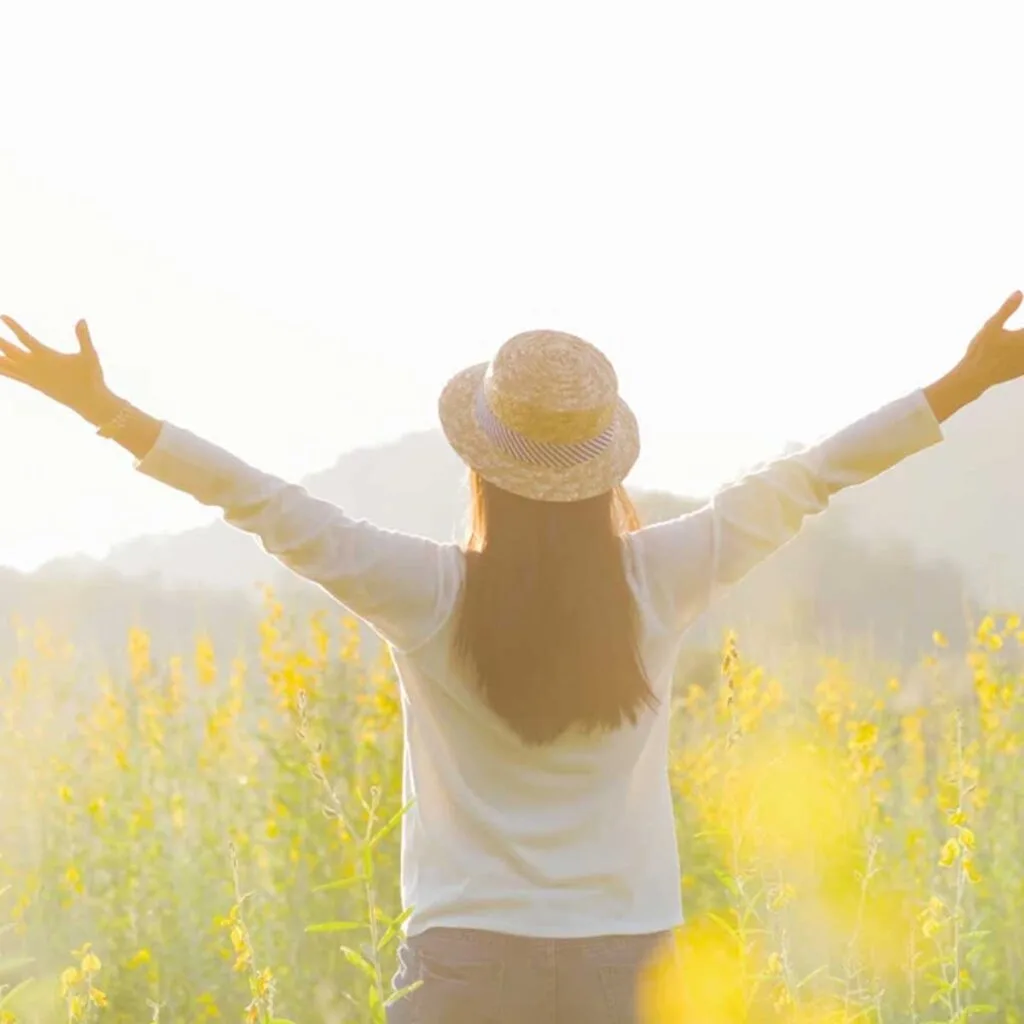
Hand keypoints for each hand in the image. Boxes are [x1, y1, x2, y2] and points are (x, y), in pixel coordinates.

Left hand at [0, 316, 119, 421]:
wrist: (88, 402)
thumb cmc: (90, 378)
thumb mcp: (90, 355)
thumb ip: (83, 337)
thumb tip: (82, 319)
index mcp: (46, 356)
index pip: (24, 338)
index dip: (13, 326)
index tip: (3, 316)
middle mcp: (35, 367)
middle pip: (9, 350)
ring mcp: (33, 377)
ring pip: (7, 366)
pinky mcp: (35, 385)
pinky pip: (14, 376)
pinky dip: (4, 370)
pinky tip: (1, 368)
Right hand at [957, 290, 1023, 393]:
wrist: (974, 378)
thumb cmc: (980, 351)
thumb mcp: (991, 326)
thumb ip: (1007, 309)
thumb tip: (1019, 292)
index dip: (1023, 330)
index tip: (1019, 329)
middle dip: (1021, 335)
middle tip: (1016, 334)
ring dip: (1021, 343)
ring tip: (1015, 340)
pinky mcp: (1023, 369)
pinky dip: (1021, 353)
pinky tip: (1016, 350)